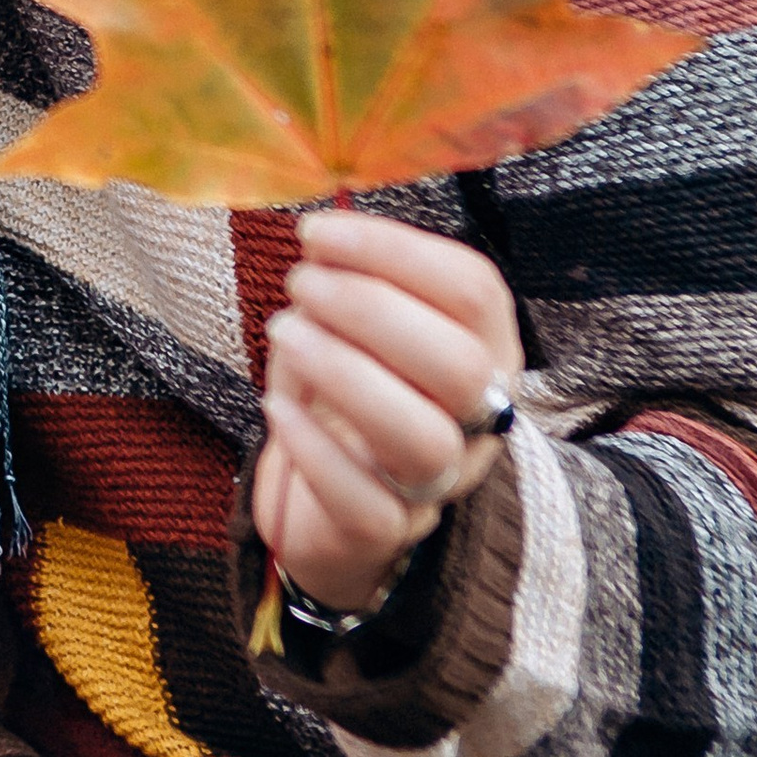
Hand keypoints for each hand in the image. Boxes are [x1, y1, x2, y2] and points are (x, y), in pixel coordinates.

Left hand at [253, 209, 523, 616]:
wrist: (331, 505)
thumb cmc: (343, 387)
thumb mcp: (352, 322)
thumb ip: (351, 275)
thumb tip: (318, 224)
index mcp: (482, 348)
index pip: (474, 290)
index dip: (395, 250)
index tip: (315, 232)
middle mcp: (476, 419)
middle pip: (458, 365)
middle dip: (369, 309)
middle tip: (299, 283)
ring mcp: (436, 483)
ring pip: (421, 439)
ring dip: (343, 373)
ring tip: (282, 331)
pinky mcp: (383, 532)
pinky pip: (364, 503)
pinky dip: (313, 448)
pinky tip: (275, 405)